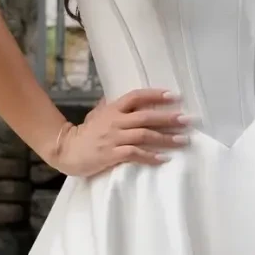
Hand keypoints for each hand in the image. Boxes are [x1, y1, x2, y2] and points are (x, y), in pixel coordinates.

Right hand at [49, 87, 194, 176]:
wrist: (67, 151)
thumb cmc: (84, 133)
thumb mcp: (96, 114)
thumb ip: (109, 106)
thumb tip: (119, 98)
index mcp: (113, 109)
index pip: (136, 97)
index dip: (155, 95)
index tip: (174, 96)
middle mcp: (115, 121)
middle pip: (146, 116)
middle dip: (169, 118)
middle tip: (188, 120)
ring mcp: (114, 138)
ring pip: (144, 135)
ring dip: (166, 138)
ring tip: (183, 140)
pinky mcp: (112, 155)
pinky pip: (135, 154)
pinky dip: (150, 156)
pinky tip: (163, 159)